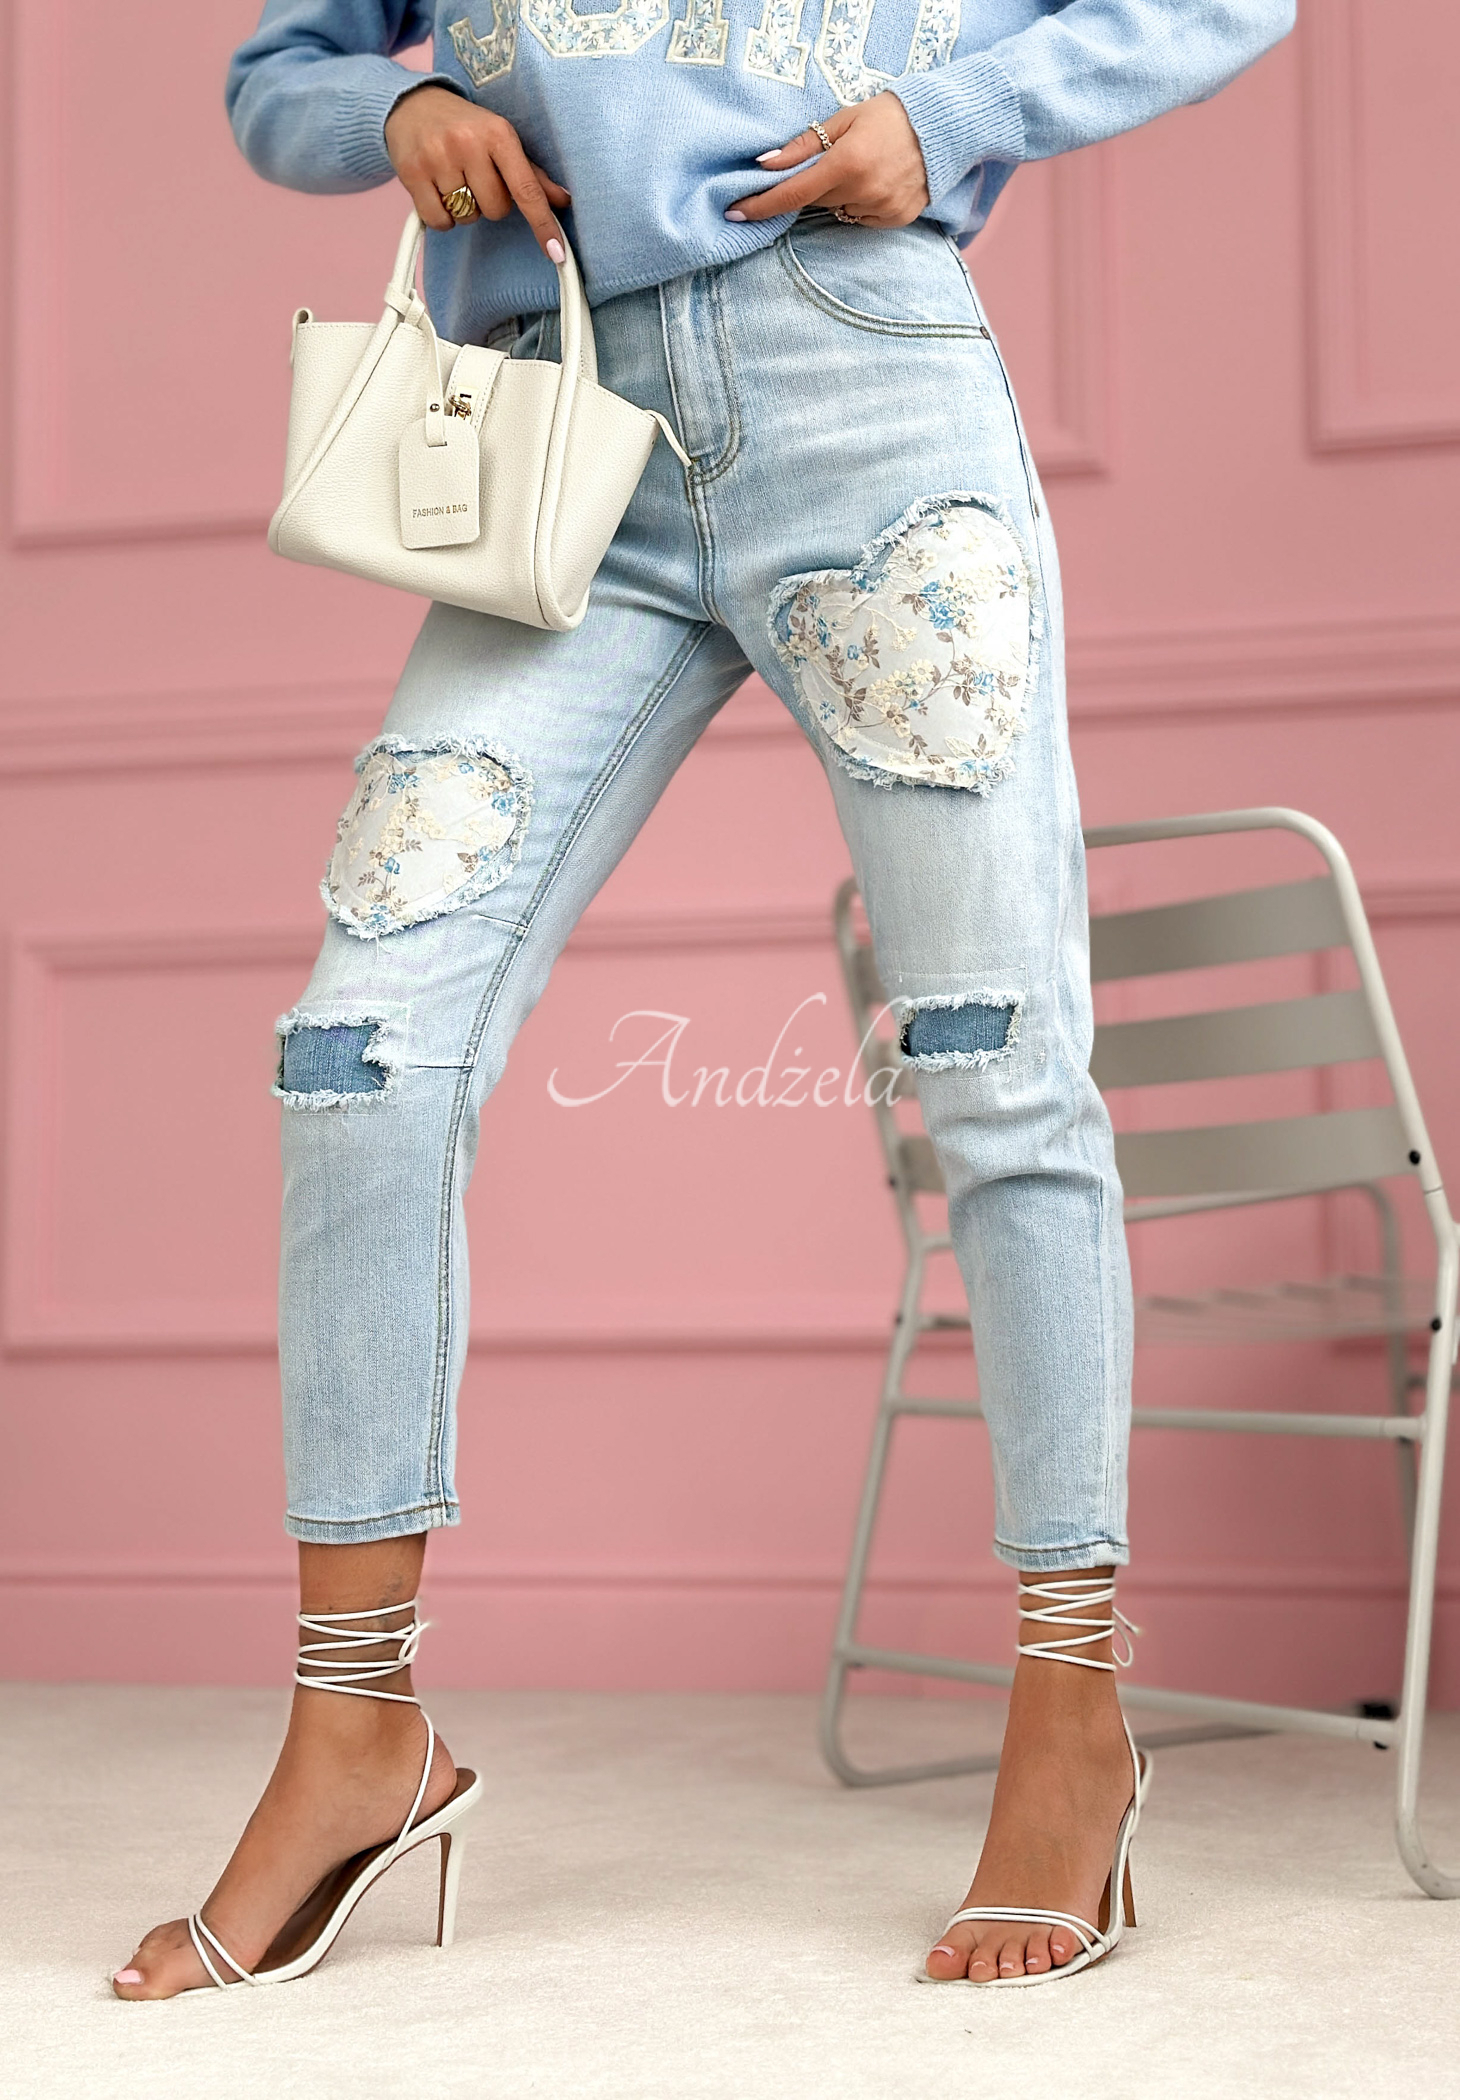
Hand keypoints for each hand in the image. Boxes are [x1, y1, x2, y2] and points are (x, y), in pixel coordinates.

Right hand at [384, 85, 569, 257]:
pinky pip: (439, 221)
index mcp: (498, 133)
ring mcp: (438, 158)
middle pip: (496, 210)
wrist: (412, 103)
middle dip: (489, 203)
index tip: (557, 253)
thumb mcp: (500, 138)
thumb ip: (531, 173)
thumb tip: (563, 201)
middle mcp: (468, 143)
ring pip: (467, 217)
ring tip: (454, 180)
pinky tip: (437, 191)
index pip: (526, 189)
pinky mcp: (412, 173)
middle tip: (475, 179)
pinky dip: (442, 217)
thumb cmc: (465, 126)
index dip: (543, 224)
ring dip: (464, 209)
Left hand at [727, 93, 929, 228]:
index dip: (762, 205)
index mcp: (847, 163)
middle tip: (836, 160)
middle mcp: (863, 190)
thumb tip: (764, 165)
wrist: (942, 127)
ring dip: (840, 194)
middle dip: (815, 185)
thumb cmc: (889, 117)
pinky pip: (861, 218)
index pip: (793, 193)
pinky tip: (878, 181)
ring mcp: (881, 208)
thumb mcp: (843, 120)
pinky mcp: (896, 219)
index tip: (735, 213)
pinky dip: (861, 203)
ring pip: (839, 210)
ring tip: (865, 167)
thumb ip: (803, 146)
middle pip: (815, 201)